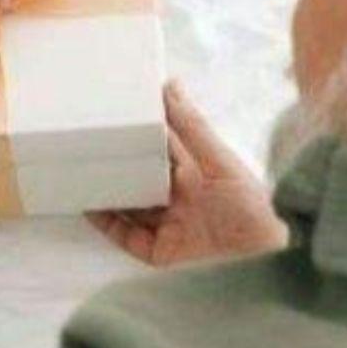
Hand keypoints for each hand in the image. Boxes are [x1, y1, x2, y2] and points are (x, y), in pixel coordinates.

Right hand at [88, 81, 287, 266]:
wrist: (265, 262)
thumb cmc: (252, 208)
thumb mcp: (219, 159)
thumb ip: (191, 126)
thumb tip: (171, 85)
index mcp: (199, 175)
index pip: (163, 149)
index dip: (140, 135)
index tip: (115, 118)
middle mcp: (183, 201)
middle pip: (142, 178)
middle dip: (118, 164)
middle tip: (89, 145)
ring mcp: (171, 227)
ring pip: (130, 207)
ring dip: (107, 192)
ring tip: (81, 172)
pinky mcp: (161, 254)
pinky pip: (127, 237)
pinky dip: (107, 223)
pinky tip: (91, 207)